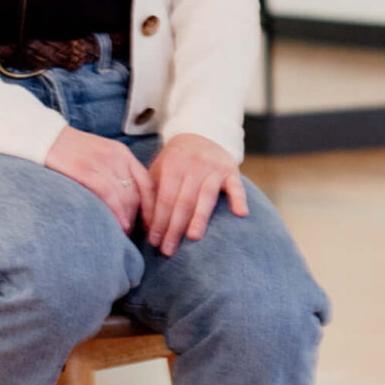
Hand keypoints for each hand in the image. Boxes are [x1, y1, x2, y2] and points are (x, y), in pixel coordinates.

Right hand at [45, 126, 155, 232]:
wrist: (46, 137)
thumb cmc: (72, 152)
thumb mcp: (101, 156)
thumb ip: (115, 173)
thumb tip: (125, 201)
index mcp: (122, 153)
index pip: (147, 183)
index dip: (152, 206)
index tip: (152, 224)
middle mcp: (117, 157)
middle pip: (138, 193)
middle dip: (139, 217)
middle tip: (134, 234)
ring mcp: (101, 163)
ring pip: (125, 197)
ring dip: (128, 219)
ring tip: (124, 234)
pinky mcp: (85, 170)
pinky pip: (108, 195)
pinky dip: (116, 213)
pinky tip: (118, 225)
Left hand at [147, 132, 248, 256]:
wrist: (201, 133)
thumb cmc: (175, 160)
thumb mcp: (160, 169)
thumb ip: (151, 193)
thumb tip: (143, 226)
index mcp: (172, 165)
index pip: (164, 198)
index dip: (159, 221)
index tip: (154, 242)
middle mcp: (193, 165)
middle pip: (183, 201)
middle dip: (174, 228)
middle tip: (168, 250)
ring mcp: (213, 167)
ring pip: (206, 196)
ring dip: (200, 218)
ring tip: (193, 238)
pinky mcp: (231, 170)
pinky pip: (236, 186)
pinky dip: (239, 199)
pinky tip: (240, 214)